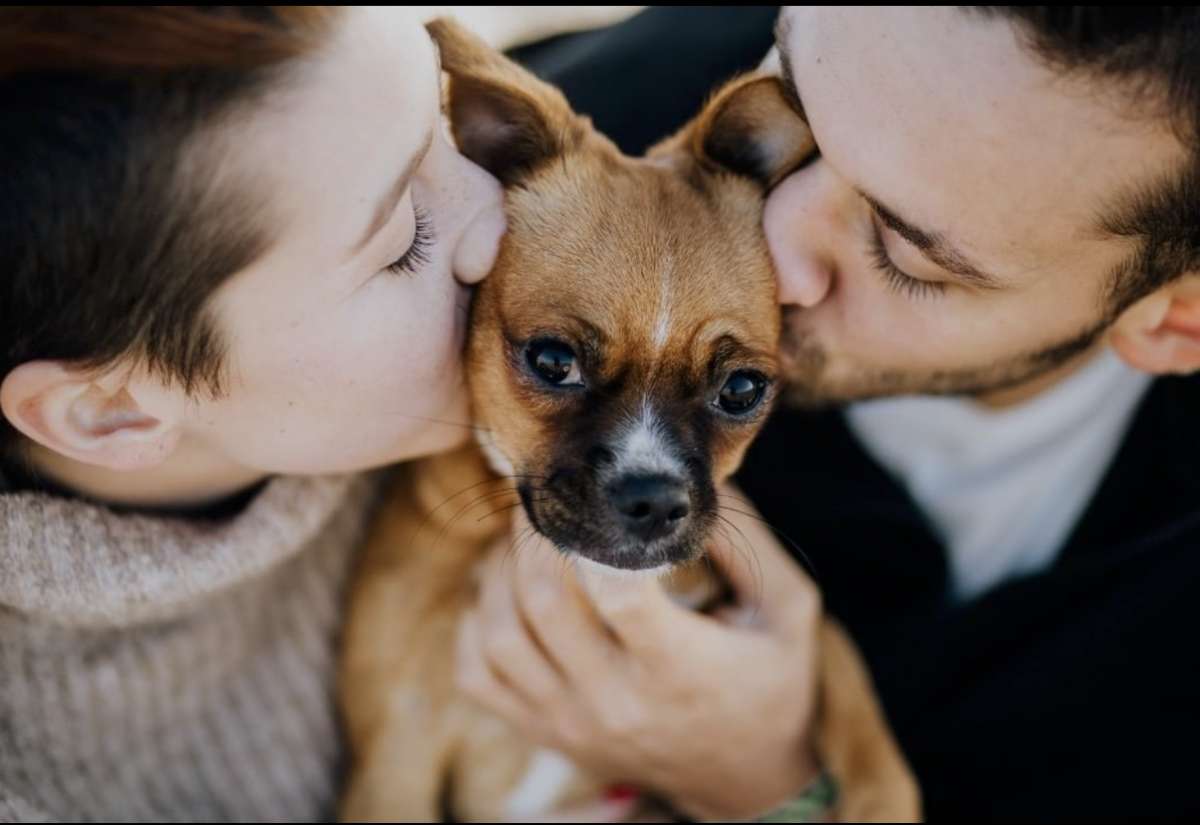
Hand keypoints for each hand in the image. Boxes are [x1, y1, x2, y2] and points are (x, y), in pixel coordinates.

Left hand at [456, 484, 822, 820]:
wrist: (742, 781)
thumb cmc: (769, 683)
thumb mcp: (787, 610)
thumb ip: (747, 543)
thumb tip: (686, 480)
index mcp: (679, 668)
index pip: (618, 593)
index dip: (601, 536)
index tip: (603, 501)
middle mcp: (615, 700)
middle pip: (542, 603)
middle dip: (536, 535)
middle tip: (550, 502)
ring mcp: (570, 721)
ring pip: (499, 634)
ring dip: (500, 573)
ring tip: (527, 544)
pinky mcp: (543, 731)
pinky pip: (475, 674)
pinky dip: (479, 622)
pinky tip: (508, 596)